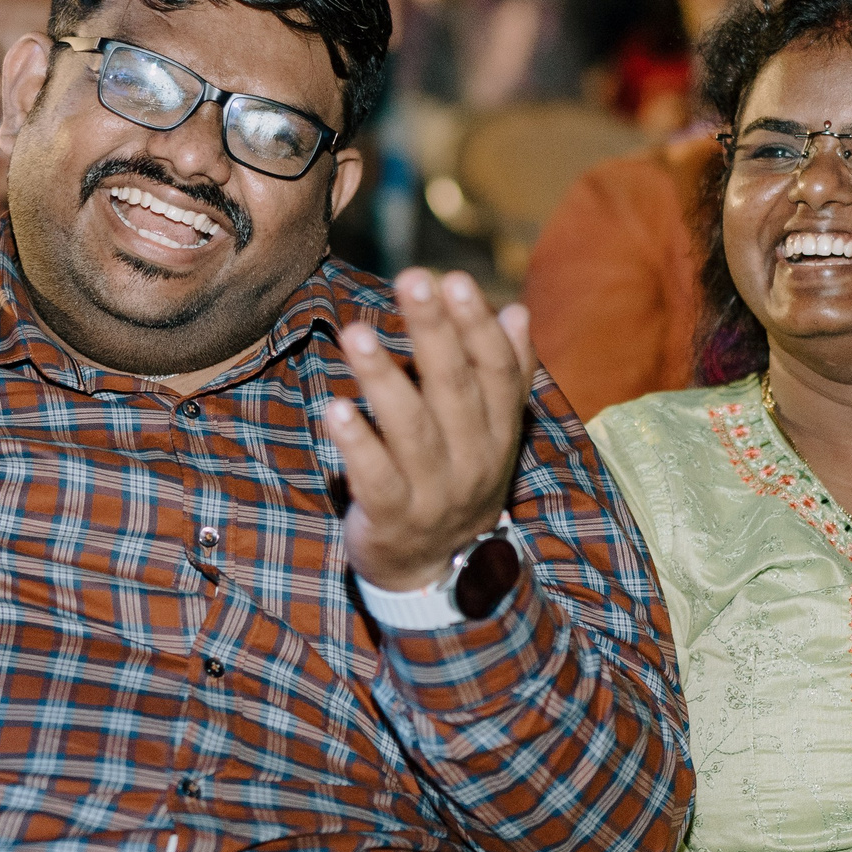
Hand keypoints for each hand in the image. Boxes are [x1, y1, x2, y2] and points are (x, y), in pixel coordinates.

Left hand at [323, 269, 533, 591]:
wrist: (435, 572)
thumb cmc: (456, 480)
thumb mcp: (490, 433)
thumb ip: (505, 374)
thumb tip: (517, 310)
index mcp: (499, 434)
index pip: (496, 374)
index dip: (477, 326)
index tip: (455, 279)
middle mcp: (473, 462)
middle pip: (456, 390)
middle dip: (435, 332)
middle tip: (413, 279)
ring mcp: (434, 494)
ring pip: (412, 431)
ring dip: (385, 380)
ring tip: (356, 333)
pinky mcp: (392, 519)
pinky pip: (376, 479)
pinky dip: (357, 444)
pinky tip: (334, 409)